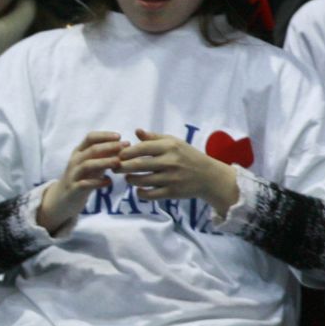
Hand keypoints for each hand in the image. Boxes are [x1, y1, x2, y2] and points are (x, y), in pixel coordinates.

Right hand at [37, 130, 121, 232]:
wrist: (62, 198)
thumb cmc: (82, 178)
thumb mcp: (92, 164)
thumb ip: (104, 156)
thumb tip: (123, 145)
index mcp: (79, 153)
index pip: (90, 138)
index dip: (105, 135)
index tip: (120, 137)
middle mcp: (75, 161)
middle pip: (91, 150)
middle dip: (109, 146)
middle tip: (126, 147)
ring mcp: (73, 175)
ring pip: (87, 165)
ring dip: (104, 162)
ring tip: (118, 162)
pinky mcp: (73, 189)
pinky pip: (85, 184)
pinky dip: (98, 182)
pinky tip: (109, 182)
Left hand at [117, 128, 240, 213]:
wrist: (209, 176)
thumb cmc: (187, 156)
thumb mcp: (174, 142)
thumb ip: (154, 138)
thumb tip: (136, 131)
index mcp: (169, 147)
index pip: (141, 148)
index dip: (125, 152)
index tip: (118, 155)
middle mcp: (170, 162)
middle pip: (137, 165)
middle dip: (121, 167)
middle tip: (115, 167)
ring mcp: (171, 178)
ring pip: (141, 181)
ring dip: (130, 180)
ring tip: (128, 177)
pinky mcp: (172, 192)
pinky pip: (149, 195)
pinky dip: (140, 193)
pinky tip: (139, 189)